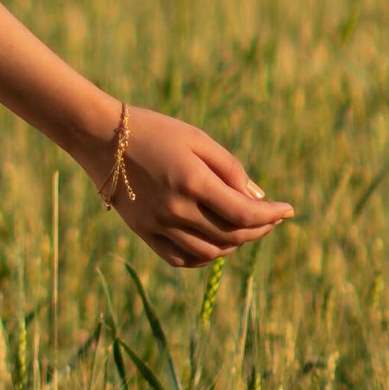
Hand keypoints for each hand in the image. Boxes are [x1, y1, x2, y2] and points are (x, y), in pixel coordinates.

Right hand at [82, 105, 293, 268]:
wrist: (100, 138)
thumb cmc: (154, 131)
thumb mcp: (196, 139)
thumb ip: (231, 168)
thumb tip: (259, 199)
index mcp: (192, 181)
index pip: (244, 213)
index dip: (271, 215)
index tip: (287, 209)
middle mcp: (176, 209)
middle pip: (232, 236)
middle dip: (259, 229)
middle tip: (270, 217)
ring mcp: (158, 225)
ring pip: (212, 251)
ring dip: (235, 243)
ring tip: (244, 227)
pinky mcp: (145, 233)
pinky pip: (183, 258)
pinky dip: (206, 255)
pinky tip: (216, 241)